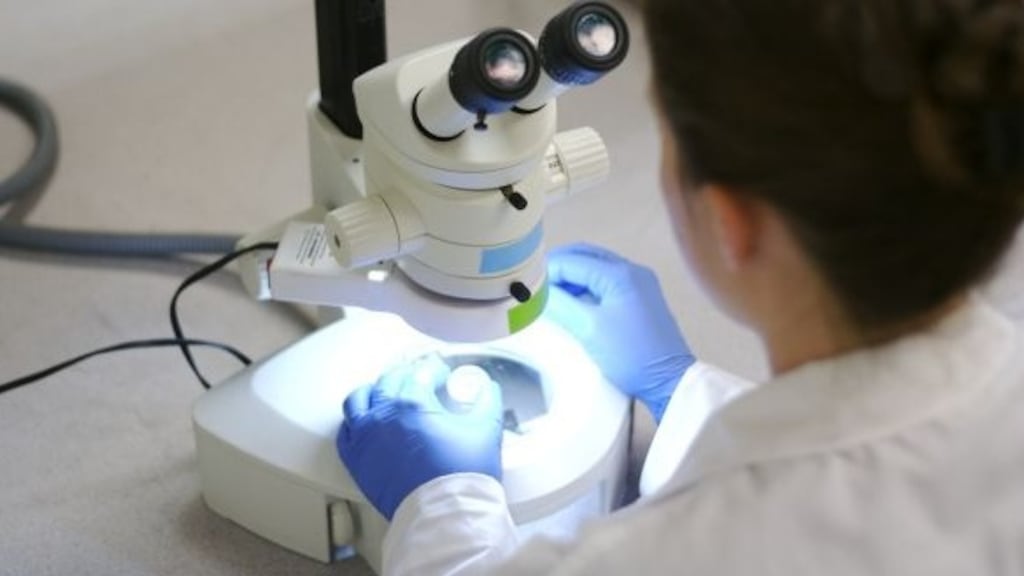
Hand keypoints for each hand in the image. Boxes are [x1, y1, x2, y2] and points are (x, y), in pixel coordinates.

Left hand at [336, 354, 504, 520]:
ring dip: (375, 391)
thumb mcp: (485, 430)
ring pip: (359, 399)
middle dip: (408, 376)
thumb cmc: (462, 475)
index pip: (421, 372)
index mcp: (413, 402)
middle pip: (390, 380)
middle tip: (421, 383)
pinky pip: (346, 431)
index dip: (435, 370)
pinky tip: (367, 421)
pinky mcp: (356, 460)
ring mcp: (365, 437)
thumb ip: (487, 401)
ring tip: (389, 395)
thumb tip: (487, 388)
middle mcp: (383, 414)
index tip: (442, 376)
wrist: (445, 514)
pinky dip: (355, 421)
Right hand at [546, 243, 694, 421]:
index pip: (573, 260)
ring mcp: (639, 283)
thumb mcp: (588, 329)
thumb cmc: (630, 354)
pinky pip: (607, 281)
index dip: (547, 270)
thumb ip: (560, 305)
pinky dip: (587, 286)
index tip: (526, 285)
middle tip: (535, 284)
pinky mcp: (641, 297)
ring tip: (549, 294)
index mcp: (620, 274)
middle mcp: (632, 270)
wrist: (669, 380)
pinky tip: (572, 301)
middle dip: (559, 267)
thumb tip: (537, 292)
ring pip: (596, 267)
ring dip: (572, 276)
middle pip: (586, 256)